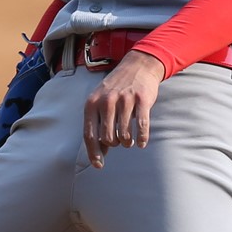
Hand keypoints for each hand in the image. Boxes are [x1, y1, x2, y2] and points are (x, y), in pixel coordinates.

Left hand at [83, 50, 164, 168]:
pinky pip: (142, 126)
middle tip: (119, 142)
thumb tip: (98, 153)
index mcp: (92, 103)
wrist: (138, 65)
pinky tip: (141, 143)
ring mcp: (125, 100)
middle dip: (113, 144)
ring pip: (124, 134)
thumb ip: (98, 124)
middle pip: (107, 137)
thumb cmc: (116, 88)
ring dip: (127, 142)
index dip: (94, 153)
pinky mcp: (142, 100)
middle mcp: (107, 101)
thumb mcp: (101, 101)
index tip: (99, 166)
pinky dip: (142, 138)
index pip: (89, 134)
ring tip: (128, 141)